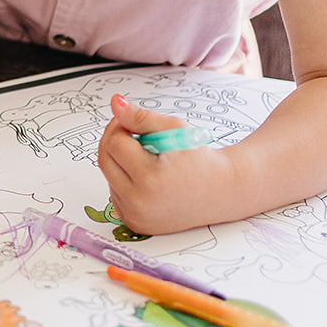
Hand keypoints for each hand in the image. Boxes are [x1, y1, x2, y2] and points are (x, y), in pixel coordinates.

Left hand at [97, 93, 236, 233]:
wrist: (221, 192)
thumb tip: (115, 102)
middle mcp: (140, 202)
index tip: (132, 123)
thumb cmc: (200, 158)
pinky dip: (124, 181)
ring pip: (109, 177)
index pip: (116, 144)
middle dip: (114, 141)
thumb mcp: (174, 129)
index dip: (121, 127)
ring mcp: (136, 216)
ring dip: (119, 162)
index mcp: (151, 179)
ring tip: (147, 158)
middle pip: (105, 161)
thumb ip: (140, 116)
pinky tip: (145, 176)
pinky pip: (116, 194)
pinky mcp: (135, 223)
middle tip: (131, 133)